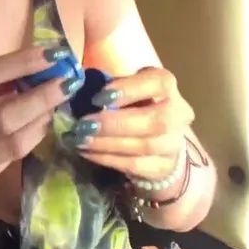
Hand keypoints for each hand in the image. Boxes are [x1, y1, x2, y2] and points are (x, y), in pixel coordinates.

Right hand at [0, 46, 82, 206]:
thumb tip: (24, 71)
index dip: (20, 63)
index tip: (51, 55)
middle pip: (5, 116)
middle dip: (43, 97)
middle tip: (67, 83)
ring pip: (14, 144)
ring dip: (42, 121)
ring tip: (55, 105)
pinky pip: (8, 160)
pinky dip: (27, 140)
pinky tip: (35, 128)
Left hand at [66, 67, 193, 183]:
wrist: (154, 140)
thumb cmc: (129, 105)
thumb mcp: (120, 88)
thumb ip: (102, 86)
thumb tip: (70, 87)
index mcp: (166, 86)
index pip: (158, 82)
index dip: (130, 89)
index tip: (99, 96)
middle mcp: (178, 113)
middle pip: (156, 121)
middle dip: (114, 124)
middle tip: (82, 125)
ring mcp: (174, 143)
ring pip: (144, 146)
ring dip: (106, 144)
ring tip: (78, 140)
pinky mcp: (164, 166)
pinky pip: (136, 165)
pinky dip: (108, 159)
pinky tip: (86, 152)